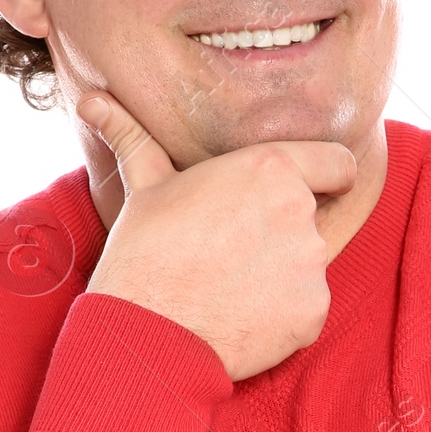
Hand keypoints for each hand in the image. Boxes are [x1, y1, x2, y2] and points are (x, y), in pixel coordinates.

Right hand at [78, 89, 356, 380]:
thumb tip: (92, 101)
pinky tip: (241, 317)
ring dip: (280, 275)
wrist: (148, 331)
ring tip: (229, 287)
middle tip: (231, 252)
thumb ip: (134, 137)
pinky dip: (283, 315)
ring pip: (307, 266)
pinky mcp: (313, 312)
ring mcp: (311, 265)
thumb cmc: (143, 253)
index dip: (327, 176)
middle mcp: (300, 210)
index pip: (338, 163)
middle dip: (281, 233)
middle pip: (312, 219)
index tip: (312, 190)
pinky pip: (307, 308)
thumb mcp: (144, 186)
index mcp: (270, 168)